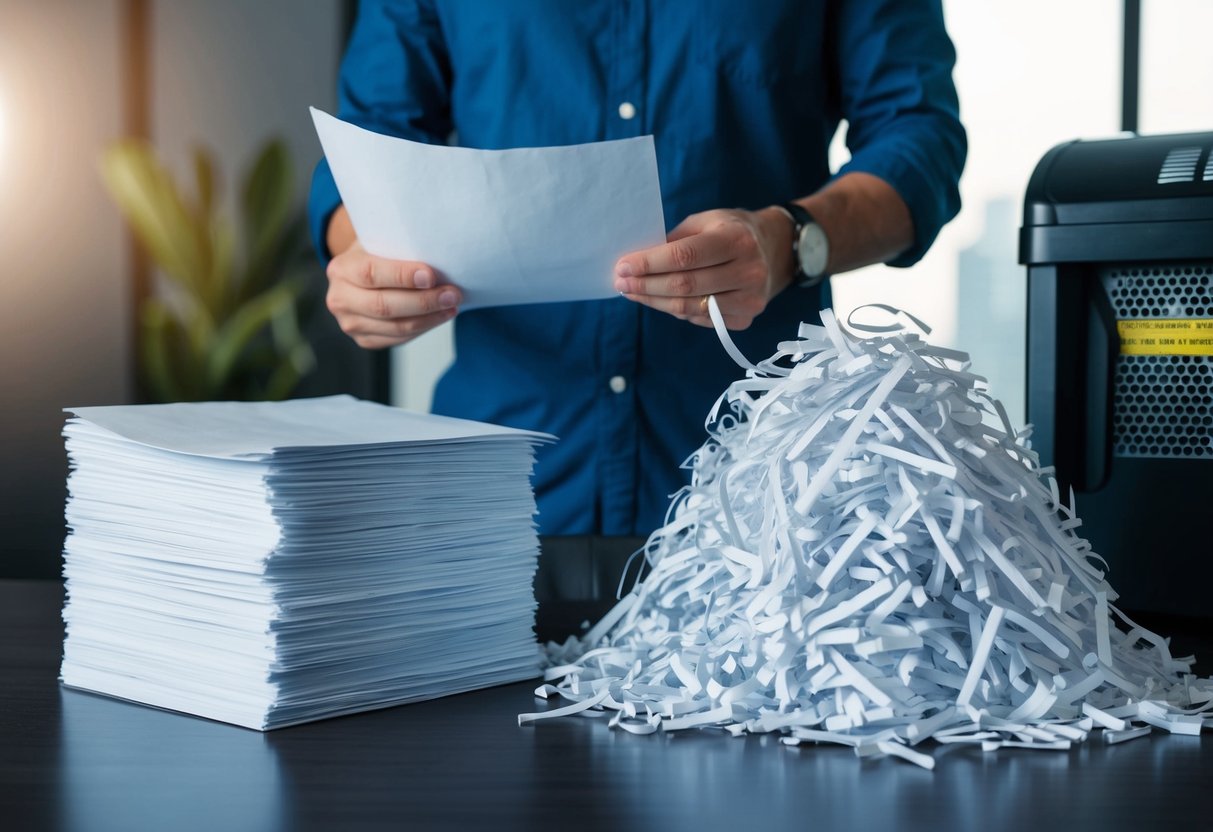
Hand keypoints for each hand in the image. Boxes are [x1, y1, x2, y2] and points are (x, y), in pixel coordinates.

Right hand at [325, 240, 461, 348]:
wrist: (361, 273)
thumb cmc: (378, 253)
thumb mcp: (381, 240)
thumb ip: (400, 246)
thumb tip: (439, 254)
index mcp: (341, 269)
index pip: (371, 273)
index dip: (402, 276)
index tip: (431, 276)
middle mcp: (339, 299)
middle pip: (384, 306)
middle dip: (423, 301)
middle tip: (452, 294)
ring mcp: (350, 323)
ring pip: (395, 327)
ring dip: (429, 318)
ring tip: (451, 306)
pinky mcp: (364, 339)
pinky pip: (398, 339)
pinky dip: (422, 328)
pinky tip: (439, 316)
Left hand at [612, 207, 793, 329]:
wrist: (776, 249)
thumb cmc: (731, 231)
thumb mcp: (706, 221)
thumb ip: (675, 240)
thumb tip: (637, 262)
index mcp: (736, 239)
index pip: (685, 257)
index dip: (650, 264)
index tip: (623, 266)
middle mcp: (748, 271)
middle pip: (684, 286)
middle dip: (646, 285)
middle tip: (620, 282)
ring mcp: (749, 299)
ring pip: (689, 308)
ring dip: (654, 301)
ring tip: (632, 292)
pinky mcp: (745, 319)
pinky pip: (700, 319)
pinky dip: (675, 311)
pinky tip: (659, 300)